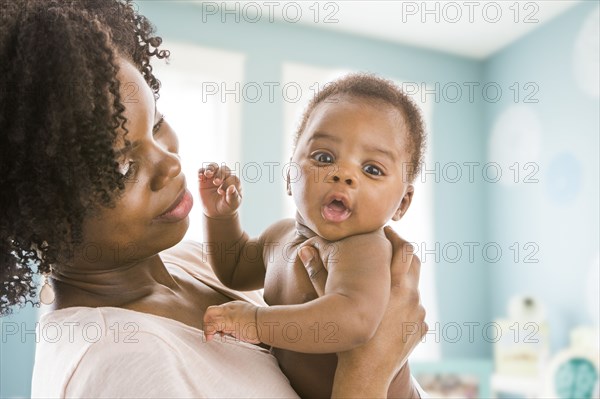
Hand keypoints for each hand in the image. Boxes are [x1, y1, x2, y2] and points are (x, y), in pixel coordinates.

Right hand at [198, 163, 241, 217]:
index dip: (227, 183)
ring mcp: (214, 176)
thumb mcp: (232, 204)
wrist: (215, 211)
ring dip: (210, 168)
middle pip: (223, 169)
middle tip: (216, 182)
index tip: (221, 192)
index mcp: (234, 181)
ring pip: (213, 166)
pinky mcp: (204, 179)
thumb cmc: (227, 206)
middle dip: (220, 174)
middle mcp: (225, 176)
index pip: (232, 178)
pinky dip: (200, 171)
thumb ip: (233, 196)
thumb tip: (232, 188)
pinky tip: (200, 176)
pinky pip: (201, 171)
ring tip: (208, 174)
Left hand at [203, 300, 260, 343]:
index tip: (220, 332)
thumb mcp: (250, 319)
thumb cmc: (262, 324)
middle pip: (211, 310)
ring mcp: (228, 313)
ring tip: (209, 337)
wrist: (267, 322)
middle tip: (210, 333)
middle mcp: (230, 308)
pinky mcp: (228, 321)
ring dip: (207, 327)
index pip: (219, 311)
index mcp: (236, 306)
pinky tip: (210, 338)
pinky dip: (208, 331)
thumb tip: (240, 331)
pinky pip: (212, 324)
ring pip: (209, 315)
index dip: (216, 321)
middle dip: (207, 322)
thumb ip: (242, 322)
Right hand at [298, 226, 427, 396]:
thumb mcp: (330, 303)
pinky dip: (405, 303)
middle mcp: (411, 296)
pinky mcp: (420, 328)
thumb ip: (318, 274)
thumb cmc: (346, 337)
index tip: (385, 232)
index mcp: (394, 285)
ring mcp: (418, 313)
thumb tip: (304, 250)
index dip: (394, 236)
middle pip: (415, 262)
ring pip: (415, 286)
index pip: (403, 249)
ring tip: (385, 278)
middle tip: (389, 246)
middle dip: (402, 251)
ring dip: (403, 278)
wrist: (365, 375)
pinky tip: (388, 307)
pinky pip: (415, 309)